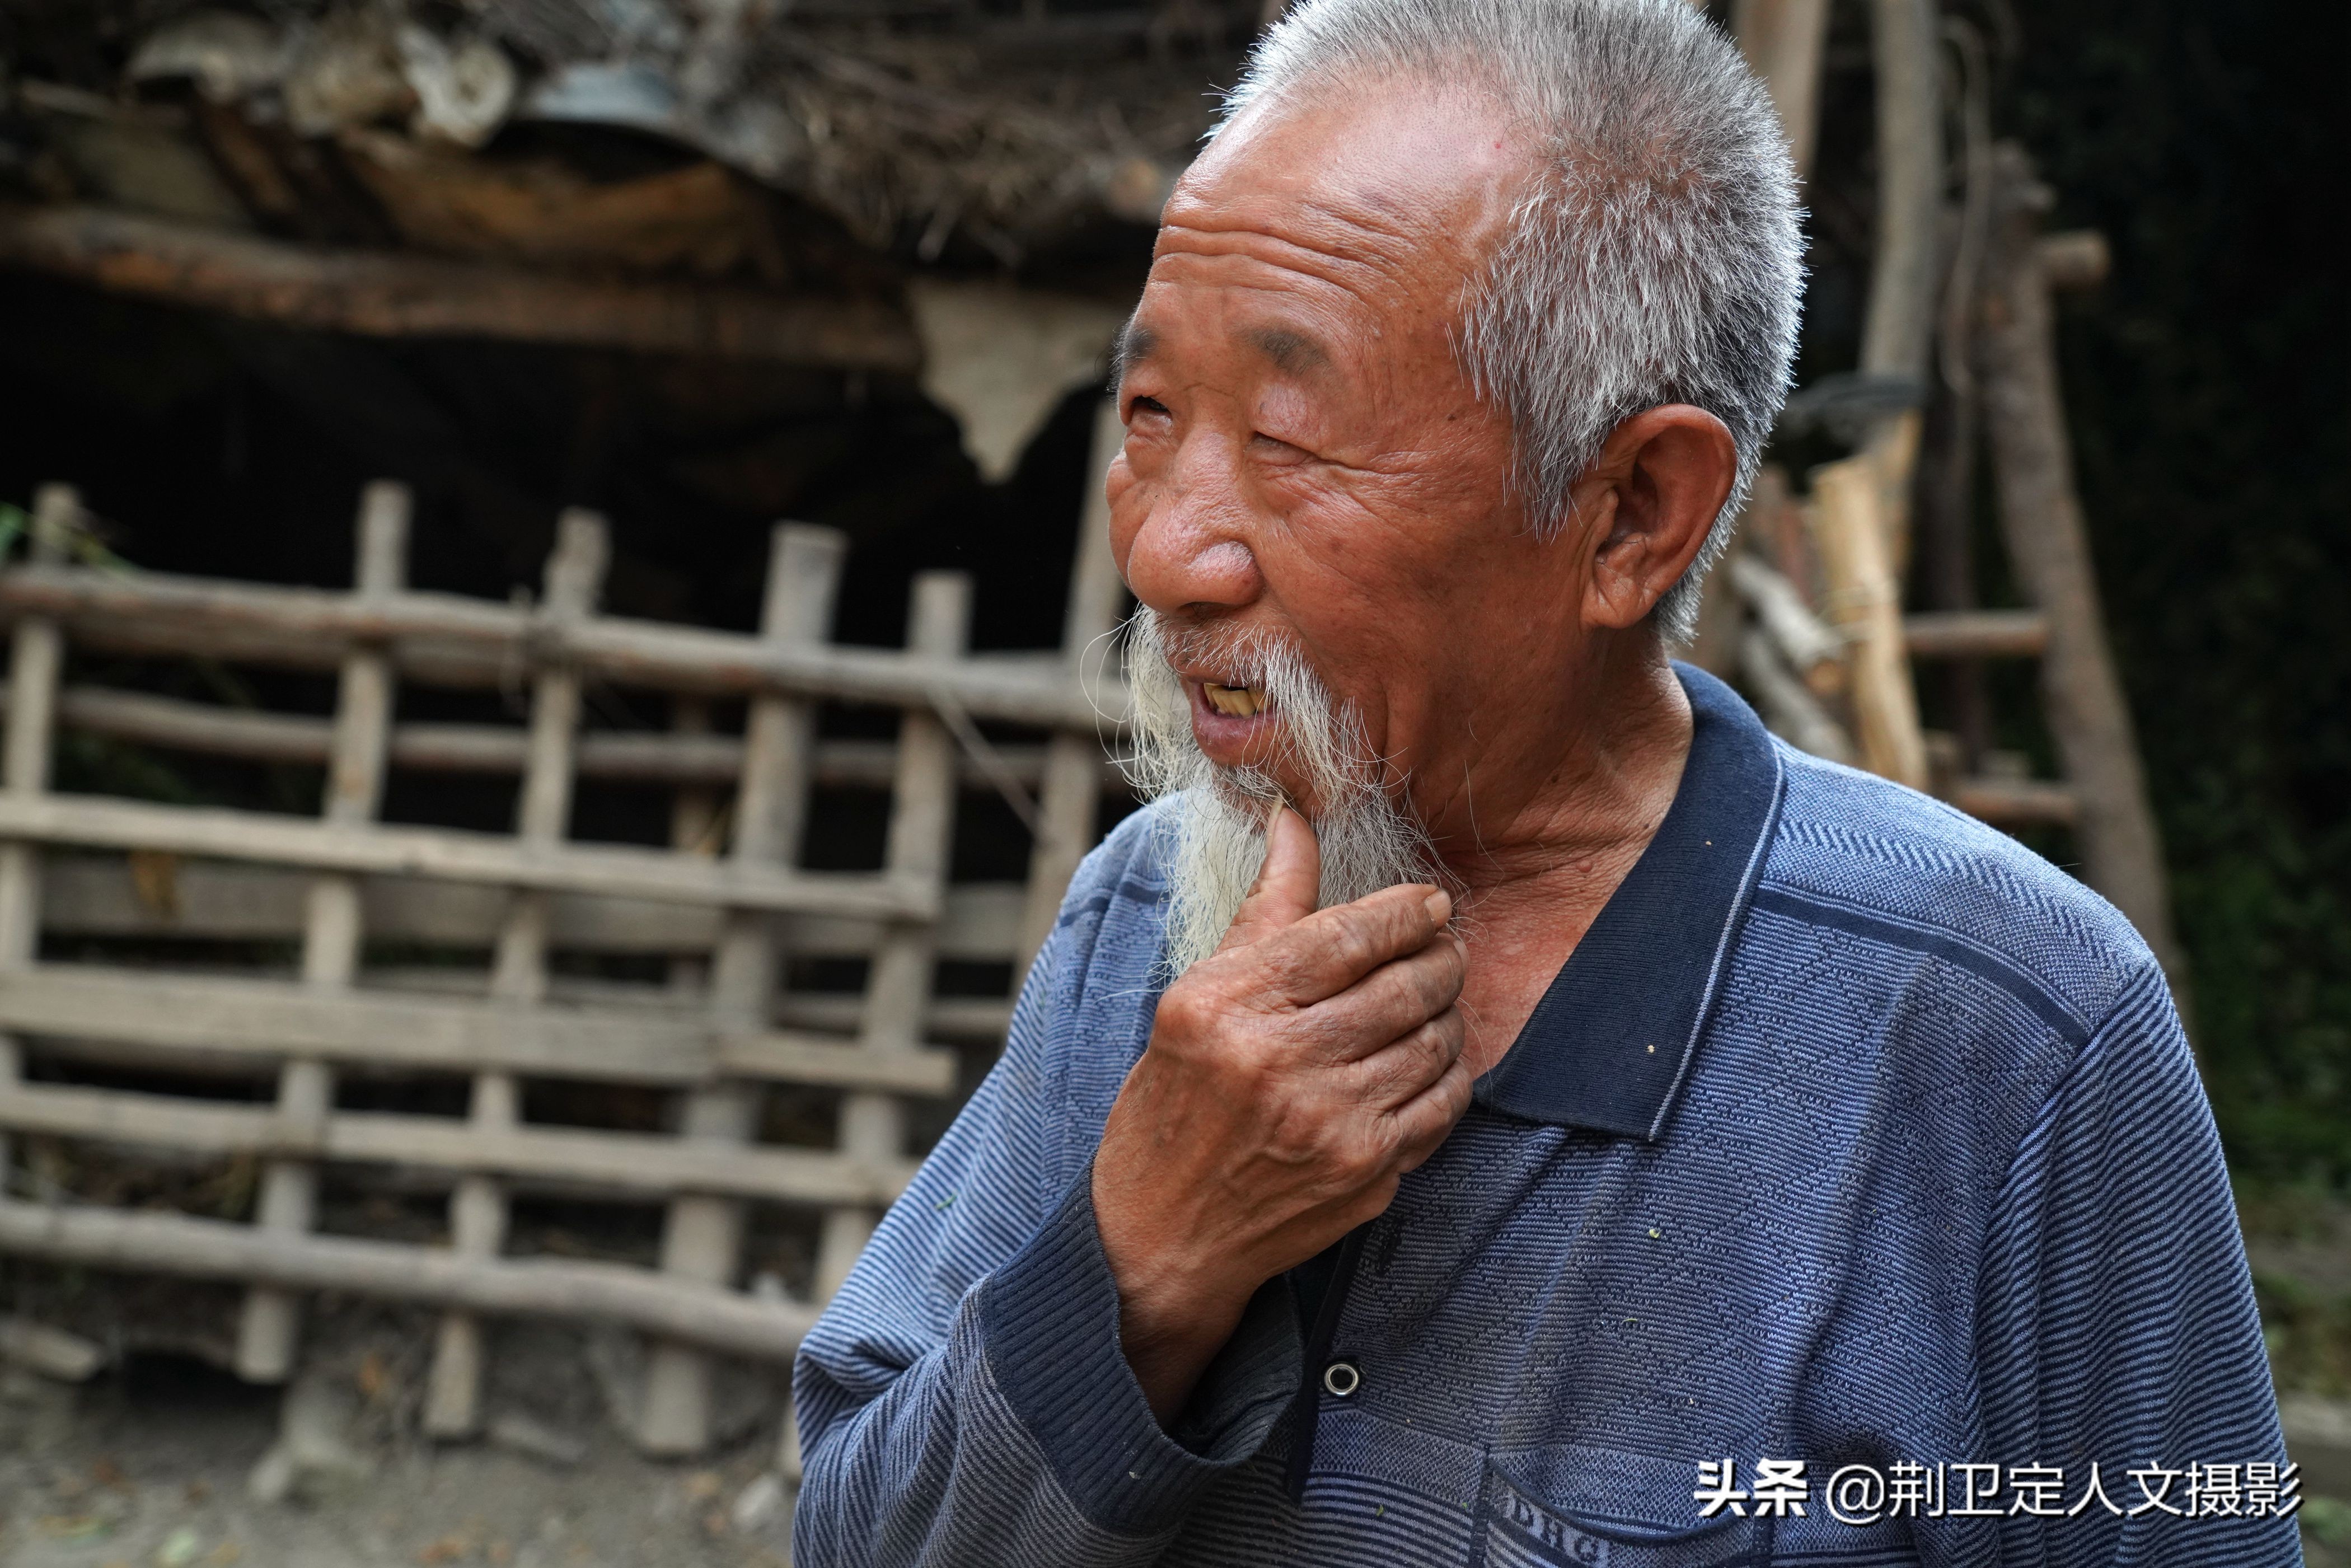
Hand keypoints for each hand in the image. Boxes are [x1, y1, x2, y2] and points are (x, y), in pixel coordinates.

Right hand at [1091, 805, 1471, 1421]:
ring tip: (1435, 1001)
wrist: (1158, 1234)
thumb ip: (1266, 908)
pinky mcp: (1365, 1176)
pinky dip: (1447, 1077)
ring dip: (1448, 1014)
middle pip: (1406, 987)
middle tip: (1446, 947)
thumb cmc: (1173, 1100)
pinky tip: (1428, 1062)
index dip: (1407, 911)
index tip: (1429, 903)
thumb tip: (1295, 816)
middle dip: (1442, 957)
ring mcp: (1329, 1125)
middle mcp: (1281, 1063)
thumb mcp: (1197, 995)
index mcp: (1231, 1005)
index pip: (1350, 934)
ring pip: (1434, 1044)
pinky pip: (1441, 1108)